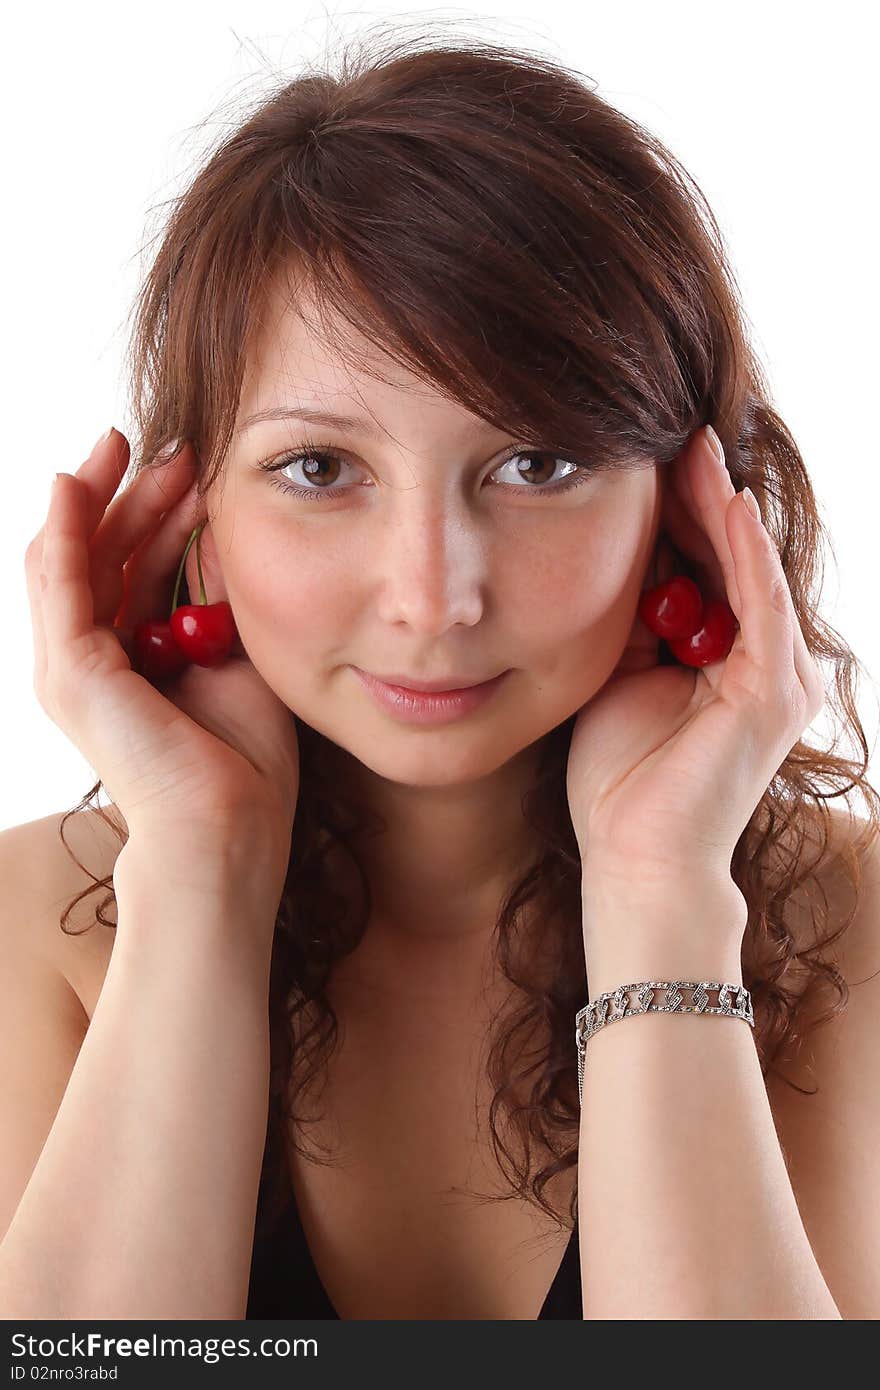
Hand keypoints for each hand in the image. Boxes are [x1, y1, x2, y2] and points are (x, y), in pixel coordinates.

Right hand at [24, 429, 299, 866]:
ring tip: (128, 443)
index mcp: (131, 661)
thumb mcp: (235, 656)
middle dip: (130, 493)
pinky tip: (73, 479)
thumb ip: (217, 599)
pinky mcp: (70, 670)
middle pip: (99, 554)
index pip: (133, 568)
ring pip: (72, 557)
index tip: (196, 467)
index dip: (158, 513)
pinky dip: (61, 527)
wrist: (229, 827)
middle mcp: (92, 661)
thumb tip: (221, 529)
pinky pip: (57, 581)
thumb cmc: (243, 760)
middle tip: (170, 442)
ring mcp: (72, 667)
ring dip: (99, 496)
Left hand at [566, 425, 824, 897]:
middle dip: (698, 493)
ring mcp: (776, 675)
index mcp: (725, 655)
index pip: (704, 563)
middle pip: (730, 554)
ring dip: (719, 504)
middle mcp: (762, 659)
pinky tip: (726, 500)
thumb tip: (614, 555)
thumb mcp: (617, 673)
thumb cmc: (619, 775)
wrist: (633, 855)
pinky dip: (744, 552)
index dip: (675, 510)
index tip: (641, 455)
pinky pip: (760, 605)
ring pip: (747, 567)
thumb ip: (630, 619)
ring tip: (695, 444)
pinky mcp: (774, 692)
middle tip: (671, 429)